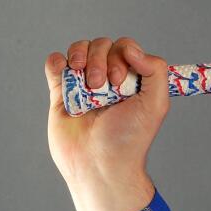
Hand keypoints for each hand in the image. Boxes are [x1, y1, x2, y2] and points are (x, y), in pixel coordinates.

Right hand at [44, 36, 169, 210]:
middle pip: (101, 45)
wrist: (98, 165)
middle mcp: (109, 79)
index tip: (120, 81)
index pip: (125, 47)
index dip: (122, 56)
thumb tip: (132, 48)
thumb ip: (156, 70)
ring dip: (80, 59)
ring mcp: (84, 85)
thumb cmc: (129, 139)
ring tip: (86, 85)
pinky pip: (55, 64)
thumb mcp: (156, 104)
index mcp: (133, 80)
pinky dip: (58, 63)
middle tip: (103, 87)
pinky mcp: (62, 94)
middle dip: (101, 60)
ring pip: (78, 50)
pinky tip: (67, 75)